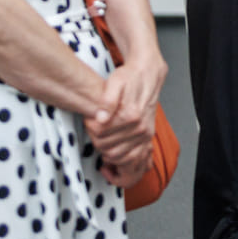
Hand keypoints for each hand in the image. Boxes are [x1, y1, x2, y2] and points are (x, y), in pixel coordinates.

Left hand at [85, 57, 164, 177]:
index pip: (101, 135)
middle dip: (97, 143)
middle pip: (109, 149)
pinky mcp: (147, 138)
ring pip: (119, 157)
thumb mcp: (115, 82)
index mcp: (131, 115)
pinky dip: (122, 162)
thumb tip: (100, 118)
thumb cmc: (129, 78)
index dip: (90, 129)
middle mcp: (141, 128)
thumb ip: (107, 100)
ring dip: (108, 153)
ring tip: (102, 141)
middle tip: (94, 131)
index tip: (90, 120)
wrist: (148, 76)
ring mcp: (145, 135)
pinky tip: (114, 152)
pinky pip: (134, 160)